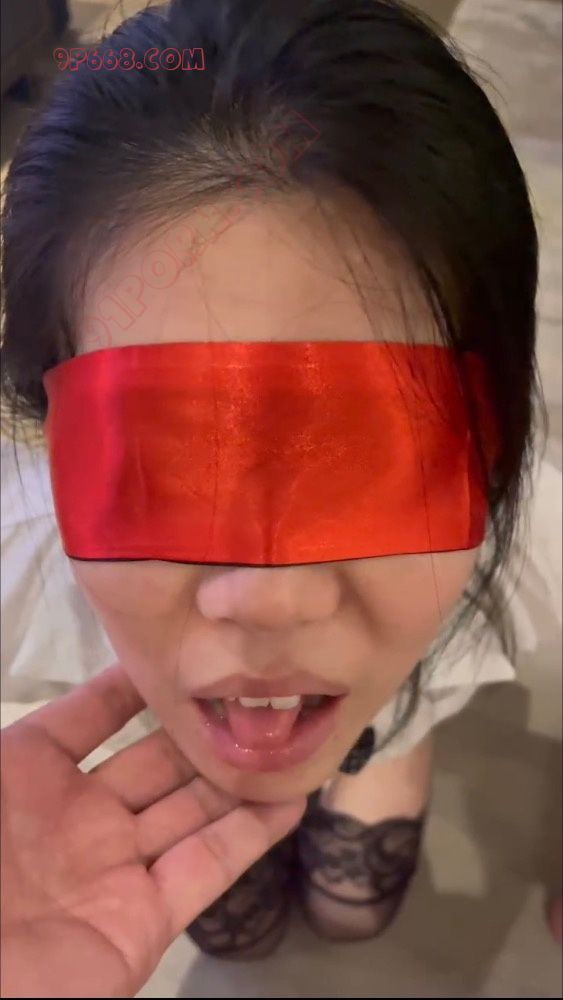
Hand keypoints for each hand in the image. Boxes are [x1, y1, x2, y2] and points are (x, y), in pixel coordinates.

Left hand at [1, 665, 304, 997]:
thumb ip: (50, 727)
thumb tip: (112, 672)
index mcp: (30, 781)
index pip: (92, 717)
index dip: (136, 684)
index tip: (188, 648)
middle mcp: (80, 819)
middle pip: (155, 763)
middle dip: (202, 730)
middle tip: (259, 694)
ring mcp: (116, 870)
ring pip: (190, 811)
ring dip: (238, 777)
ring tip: (288, 737)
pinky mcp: (144, 921)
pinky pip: (205, 870)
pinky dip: (251, 836)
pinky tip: (291, 799)